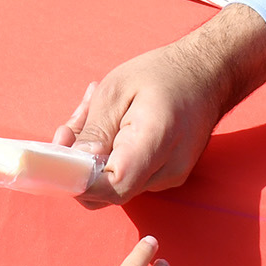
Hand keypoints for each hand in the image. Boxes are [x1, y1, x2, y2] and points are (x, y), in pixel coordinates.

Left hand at [61, 6, 265, 200]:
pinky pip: (125, 174)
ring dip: (92, 154)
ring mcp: (169, 178)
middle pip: (108, 190)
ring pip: (112, 182)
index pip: (115, 185)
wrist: (208, 75)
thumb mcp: (116, 90)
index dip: (80, 182)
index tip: (58, 161)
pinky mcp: (165, 177)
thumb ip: (94, 131)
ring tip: (93, 110)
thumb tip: (71, 166)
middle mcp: (168, 170)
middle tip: (71, 123)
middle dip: (78, 163)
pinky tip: (110, 121)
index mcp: (157, 141)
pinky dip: (108, 154)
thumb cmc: (162, 75)